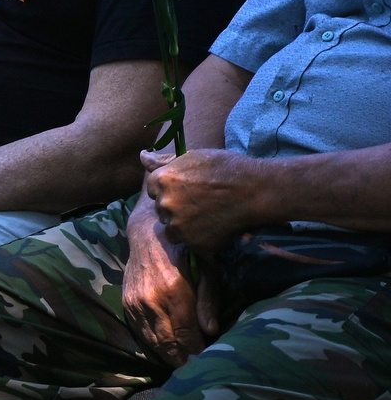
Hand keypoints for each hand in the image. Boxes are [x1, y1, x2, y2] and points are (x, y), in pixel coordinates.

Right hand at [124, 194, 215, 367]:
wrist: (147, 232)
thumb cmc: (185, 248)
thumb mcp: (207, 269)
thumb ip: (208, 300)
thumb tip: (212, 331)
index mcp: (174, 290)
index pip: (186, 333)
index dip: (196, 352)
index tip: (206, 363)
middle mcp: (151, 299)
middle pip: (168, 342)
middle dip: (182, 359)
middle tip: (195, 372)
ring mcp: (135, 302)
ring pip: (152, 340)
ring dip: (167, 355)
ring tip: (181, 366)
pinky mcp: (126, 303)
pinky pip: (140, 331)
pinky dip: (153, 344)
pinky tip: (165, 350)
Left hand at [143, 147, 273, 251]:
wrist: (256, 191)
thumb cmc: (227, 168)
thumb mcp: (194, 157)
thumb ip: (164, 161)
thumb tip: (143, 156)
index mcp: (161, 181)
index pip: (154, 189)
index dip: (171, 189)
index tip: (188, 188)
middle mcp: (165, 204)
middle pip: (162, 209)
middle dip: (176, 207)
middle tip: (200, 202)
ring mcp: (179, 226)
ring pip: (172, 229)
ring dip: (184, 225)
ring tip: (207, 216)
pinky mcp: (194, 243)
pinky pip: (190, 243)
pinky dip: (199, 238)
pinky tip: (214, 227)